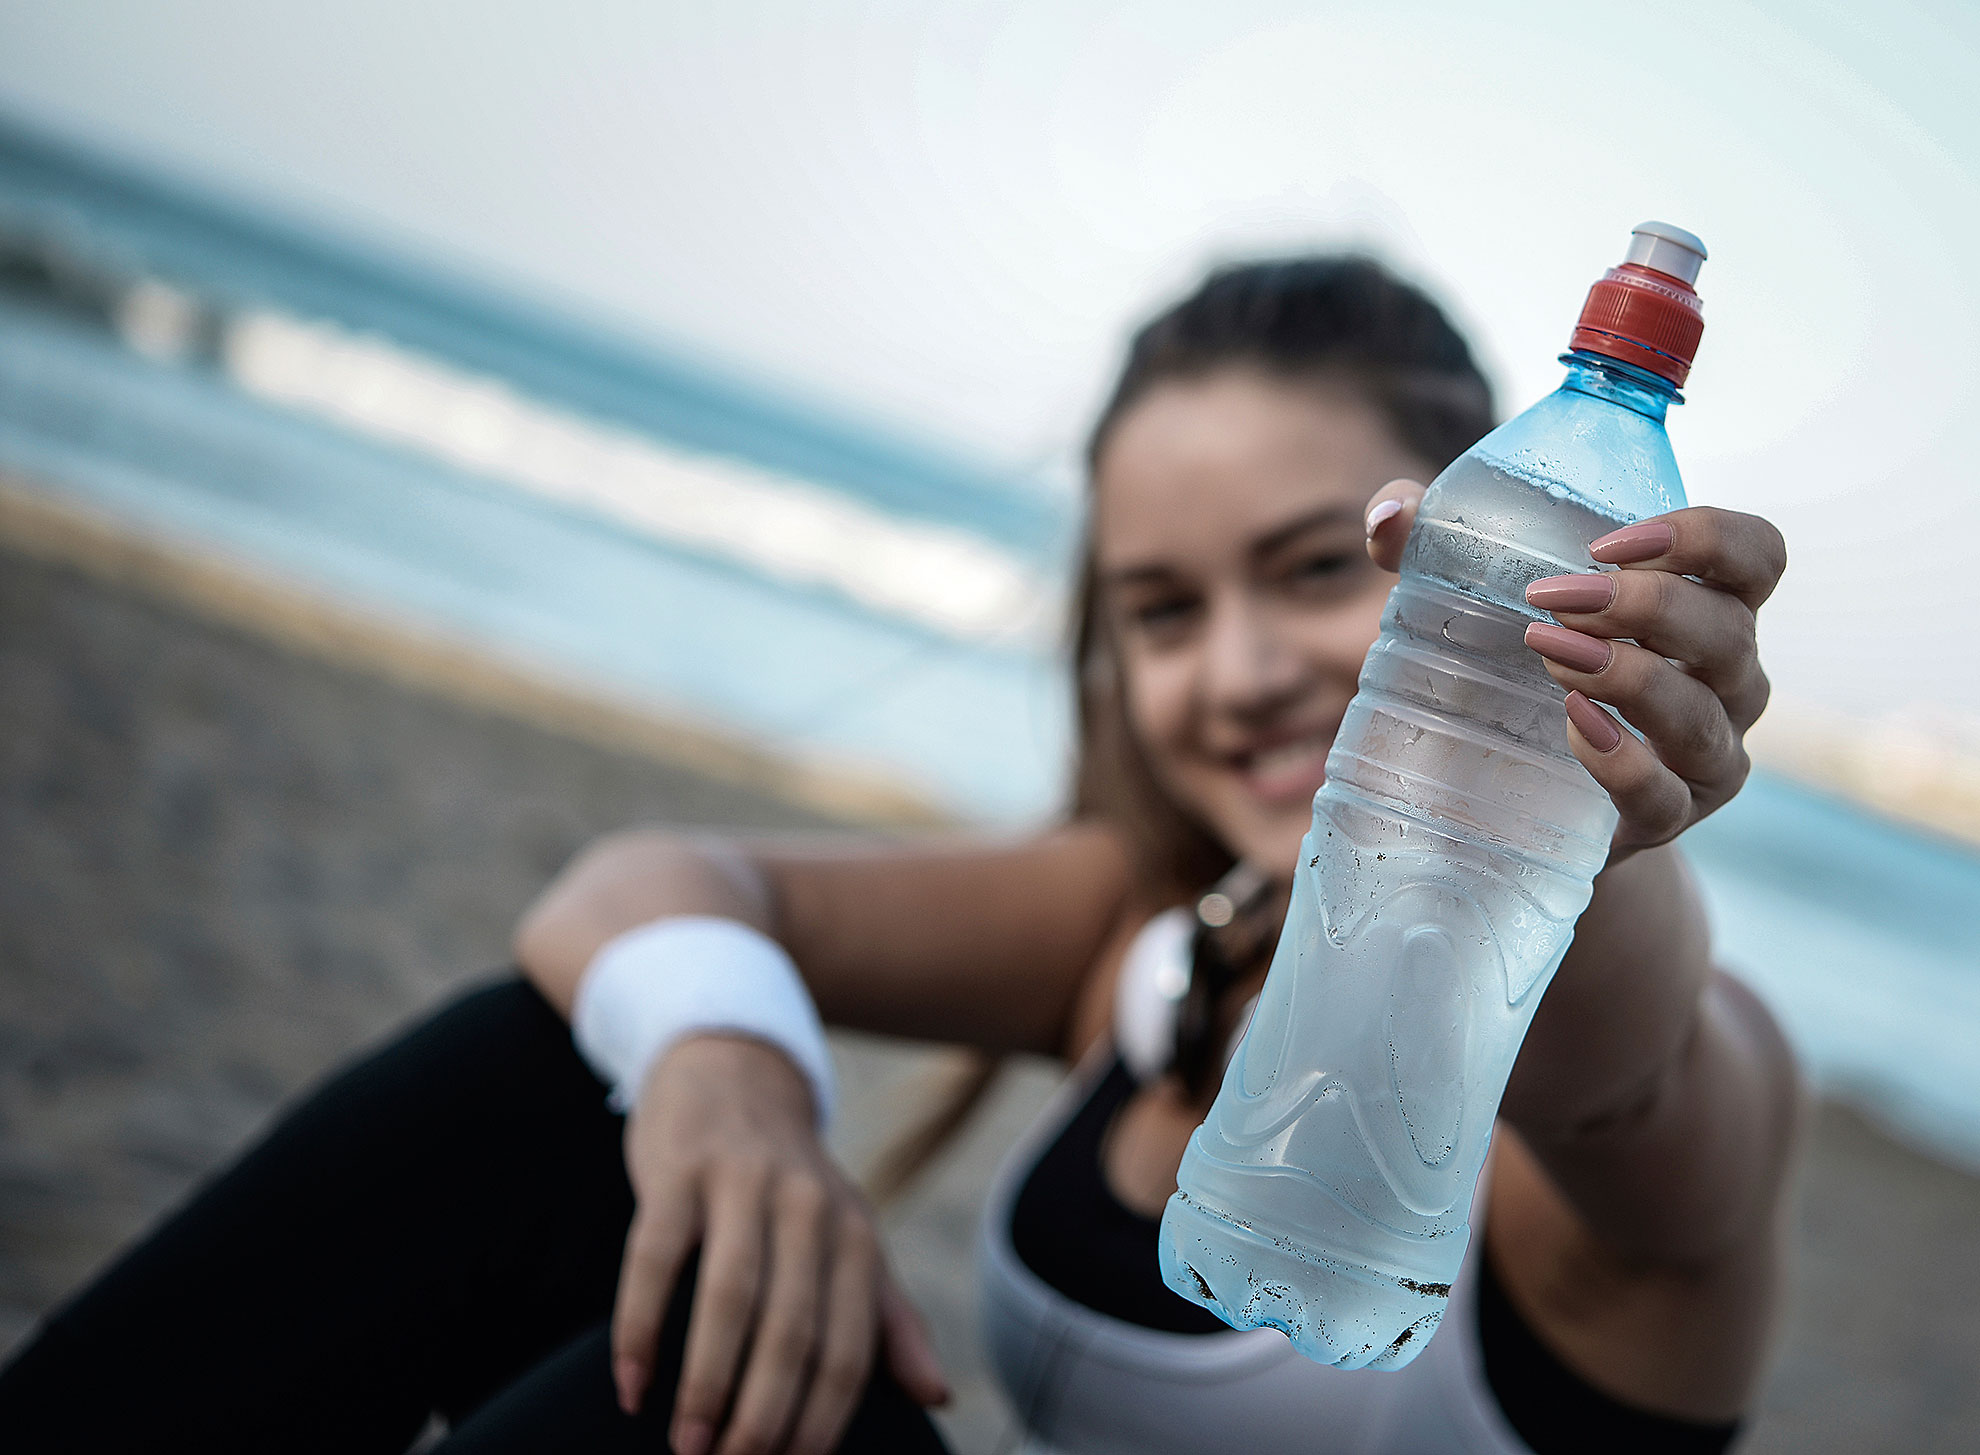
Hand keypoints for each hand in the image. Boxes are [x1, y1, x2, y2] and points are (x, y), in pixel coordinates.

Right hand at [613, 1035, 947, 1454]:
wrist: (733, 1072)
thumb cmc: (793, 1183)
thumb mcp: (851, 1238)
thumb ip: (891, 1319)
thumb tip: (939, 1395)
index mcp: (856, 1236)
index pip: (847, 1349)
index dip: (819, 1423)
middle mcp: (808, 1208)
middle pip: (791, 1332)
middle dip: (762, 1417)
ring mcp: (741, 1185)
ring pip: (729, 1300)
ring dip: (706, 1384)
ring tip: (687, 1447)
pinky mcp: (678, 1172)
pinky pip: (654, 1260)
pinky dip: (641, 1330)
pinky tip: (631, 1386)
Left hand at [1365, 480, 1785, 857]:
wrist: (1529, 793)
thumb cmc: (1522, 667)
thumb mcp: (1485, 596)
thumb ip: (1436, 542)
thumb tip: (1387, 518)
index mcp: (1709, 607)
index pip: (1757, 556)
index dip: (1705, 537)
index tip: (1606, 542)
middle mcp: (1728, 678)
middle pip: (1729, 630)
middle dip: (1646, 606)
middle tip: (1554, 598)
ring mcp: (1708, 754)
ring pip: (1705, 714)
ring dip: (1630, 676)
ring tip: (1548, 653)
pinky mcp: (1669, 817)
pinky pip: (1665, 795)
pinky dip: (1623, 760)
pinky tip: (1573, 726)